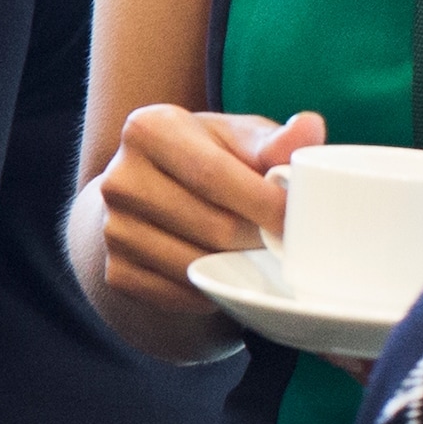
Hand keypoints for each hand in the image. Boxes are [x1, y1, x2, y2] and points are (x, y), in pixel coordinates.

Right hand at [90, 104, 320, 343]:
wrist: (142, 196)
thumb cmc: (202, 160)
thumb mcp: (236, 139)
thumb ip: (274, 139)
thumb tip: (309, 129)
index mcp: (148, 130)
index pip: (213, 174)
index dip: (265, 203)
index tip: (297, 221)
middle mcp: (119, 180)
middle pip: (213, 227)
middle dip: (257, 240)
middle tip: (279, 240)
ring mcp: (113, 230)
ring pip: (199, 265)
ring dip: (236, 266)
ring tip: (250, 252)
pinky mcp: (116, 272)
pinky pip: (181, 294)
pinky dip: (210, 289)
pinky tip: (219, 270)